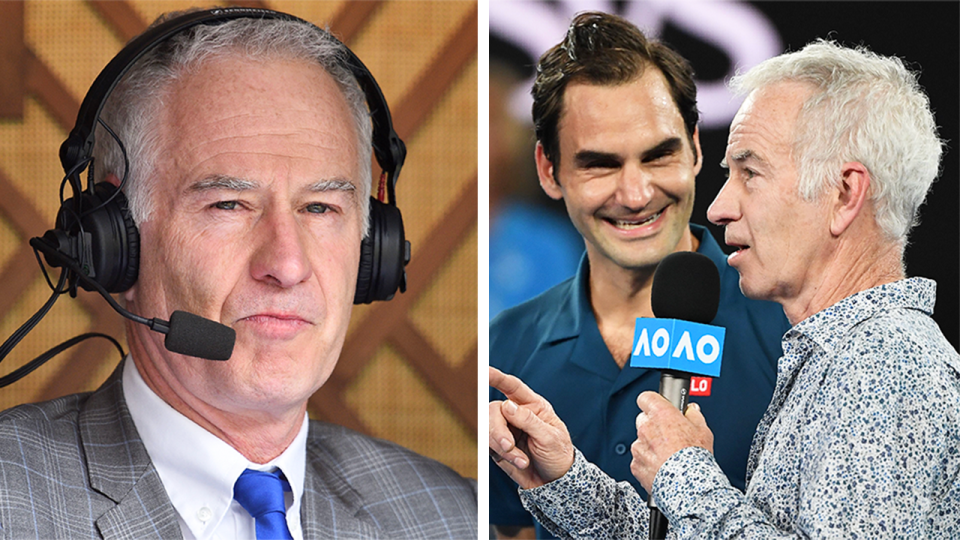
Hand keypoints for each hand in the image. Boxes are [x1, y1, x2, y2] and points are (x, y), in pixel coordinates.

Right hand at [489, 367, 574, 488]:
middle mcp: (516, 415)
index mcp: (533, 405)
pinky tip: (519, 462)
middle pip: (494, 411)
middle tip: (508, 446)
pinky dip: (502, 455)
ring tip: (521, 459)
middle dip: (497, 430)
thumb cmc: (558, 455)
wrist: (554, 483)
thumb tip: (507, 405)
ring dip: (501, 446)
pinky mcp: (498, 447)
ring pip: (488, 429)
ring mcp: (506, 430)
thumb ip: (529, 420)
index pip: (512, 387)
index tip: (484, 371)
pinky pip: (489, 446)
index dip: (497, 378)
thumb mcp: (550, 437)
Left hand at [630, 391, 713, 492]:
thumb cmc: (696, 458)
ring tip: (668, 456)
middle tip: (668, 434)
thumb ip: (694, 415)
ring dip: (650, 445)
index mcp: (661, 414)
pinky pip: (639, 459)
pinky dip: (647, 462)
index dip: (652, 402)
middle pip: (643, 419)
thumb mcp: (703, 431)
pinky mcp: (635, 464)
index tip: (657, 405)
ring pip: (641, 441)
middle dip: (653, 425)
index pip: (646, 398)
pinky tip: (662, 467)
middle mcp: (646, 428)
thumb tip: (691, 410)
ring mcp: (638, 446)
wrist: (688, 485)